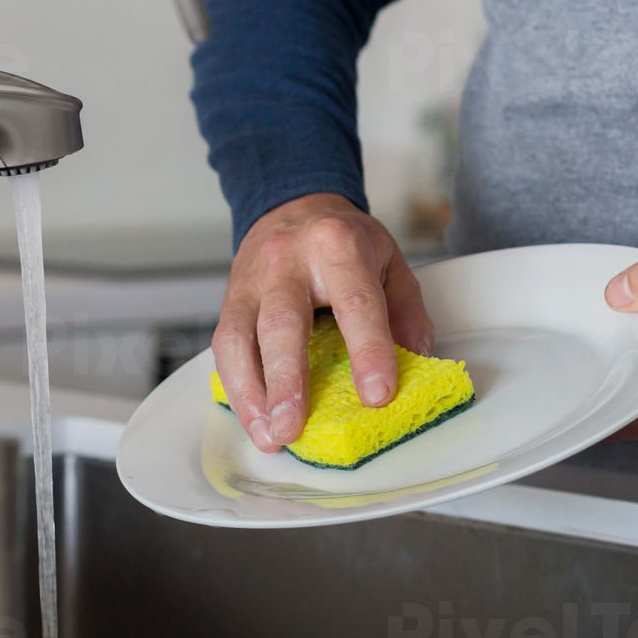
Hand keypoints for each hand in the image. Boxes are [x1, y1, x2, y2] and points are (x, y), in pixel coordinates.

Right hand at [212, 193, 433, 453]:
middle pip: (281, 323)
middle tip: (293, 428)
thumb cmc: (344, 241)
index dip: (368, 350)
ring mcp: (251, 280)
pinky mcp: (229, 299)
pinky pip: (223, 346)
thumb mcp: (390, 260)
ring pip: (238, 338)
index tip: (377, 396)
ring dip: (251, 394)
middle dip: (286, 380)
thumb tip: (414, 361)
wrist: (292, 202)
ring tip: (269, 435)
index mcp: (338, 247)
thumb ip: (406, 310)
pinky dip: (236, 387)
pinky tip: (254, 417)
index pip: (355, 302)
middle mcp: (287, 261)